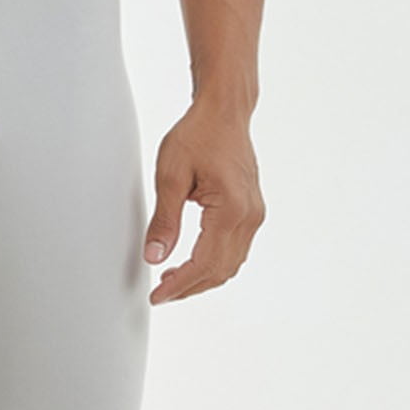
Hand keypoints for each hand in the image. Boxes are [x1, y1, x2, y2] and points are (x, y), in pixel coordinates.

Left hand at [143, 100, 265, 304]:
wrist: (224, 112)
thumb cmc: (198, 135)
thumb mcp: (170, 176)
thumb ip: (164, 221)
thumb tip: (154, 257)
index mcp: (231, 209)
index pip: (204, 264)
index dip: (179, 286)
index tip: (157, 297)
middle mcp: (249, 216)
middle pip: (220, 271)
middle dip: (189, 288)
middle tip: (160, 293)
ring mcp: (254, 215)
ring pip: (230, 265)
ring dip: (201, 278)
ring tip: (171, 279)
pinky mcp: (252, 212)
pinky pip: (235, 250)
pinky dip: (213, 264)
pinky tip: (190, 262)